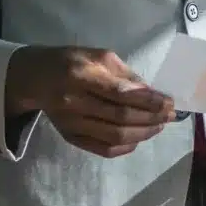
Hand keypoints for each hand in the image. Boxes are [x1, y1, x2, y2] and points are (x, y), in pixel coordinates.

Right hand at [7, 46, 173, 158]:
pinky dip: (126, 147)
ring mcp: (71, 124)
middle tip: (170, 115)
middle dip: (151, 118)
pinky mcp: (71, 137)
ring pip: (115, 137)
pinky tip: (139, 138)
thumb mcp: (98, 56)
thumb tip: (152, 94)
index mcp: (81, 75)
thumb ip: (125, 75)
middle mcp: (74, 102)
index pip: (122, 94)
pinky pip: (103, 150)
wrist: (35, 78)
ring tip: (159, 126)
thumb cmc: (70, 61)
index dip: (149, 101)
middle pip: (121, 118)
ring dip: (143, 133)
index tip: (169, 102)